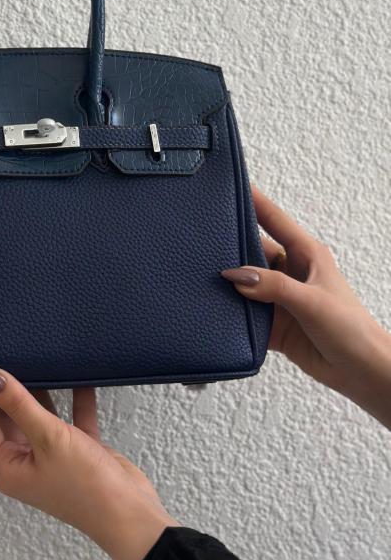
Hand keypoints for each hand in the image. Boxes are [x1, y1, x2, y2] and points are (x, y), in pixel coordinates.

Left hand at [0, 362, 176, 559]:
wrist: (133, 516)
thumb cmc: (85, 487)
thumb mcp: (48, 438)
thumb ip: (18, 403)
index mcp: (8, 466)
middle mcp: (25, 461)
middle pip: (6, 416)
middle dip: (1, 388)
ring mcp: (52, 456)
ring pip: (38, 414)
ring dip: (38, 389)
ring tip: (30, 355)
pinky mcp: (79, 450)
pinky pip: (71, 417)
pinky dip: (74, 397)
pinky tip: (77, 374)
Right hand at [221, 185, 390, 428]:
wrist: (361, 372)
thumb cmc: (351, 329)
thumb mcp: (313, 301)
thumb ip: (274, 286)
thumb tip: (236, 275)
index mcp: (305, 254)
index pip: (273, 219)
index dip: (253, 201)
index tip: (228, 186)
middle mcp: (289, 272)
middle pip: (252, 251)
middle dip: (228, 246)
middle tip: (200, 240)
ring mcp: (279, 298)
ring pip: (244, 284)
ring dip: (226, 284)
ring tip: (198, 276)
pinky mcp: (272, 323)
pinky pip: (244, 313)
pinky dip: (229, 313)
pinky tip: (212, 310)